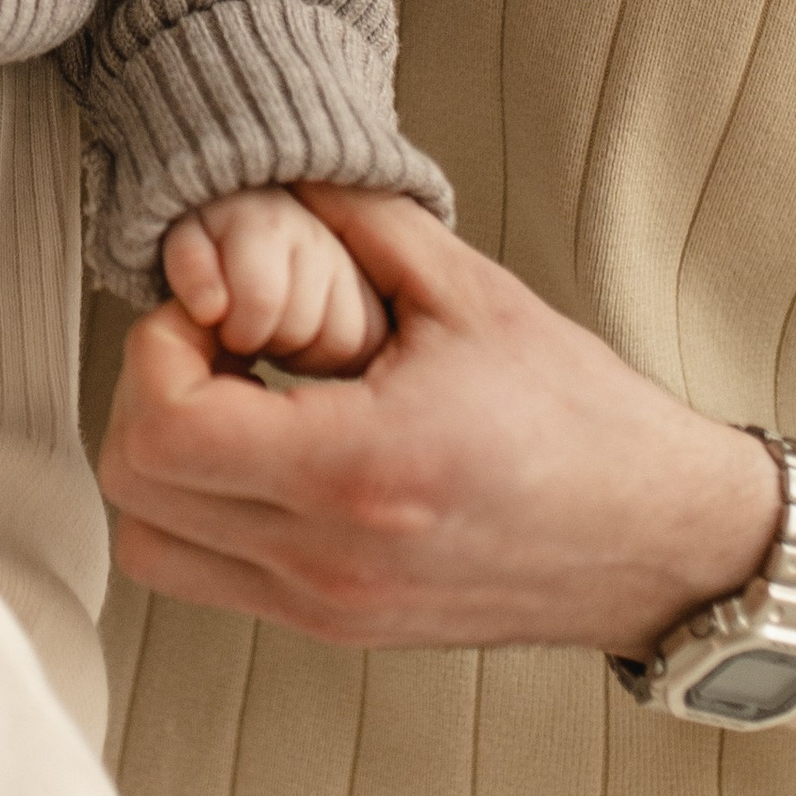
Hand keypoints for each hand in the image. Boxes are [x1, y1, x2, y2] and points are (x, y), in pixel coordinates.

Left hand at [102, 184, 795, 676]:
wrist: (659, 543)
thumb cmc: (582, 421)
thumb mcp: (470, 290)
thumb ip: (357, 219)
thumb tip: (273, 168)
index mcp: (358, 470)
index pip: (166, 430)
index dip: (156, 351)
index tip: (206, 311)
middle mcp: (328, 558)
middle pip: (135, 495)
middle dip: (147, 399)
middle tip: (208, 346)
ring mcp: (327, 607)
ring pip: (154, 548)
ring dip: (165, 465)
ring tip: (233, 401)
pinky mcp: (336, 626)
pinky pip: (209, 575)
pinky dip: (203, 511)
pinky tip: (265, 449)